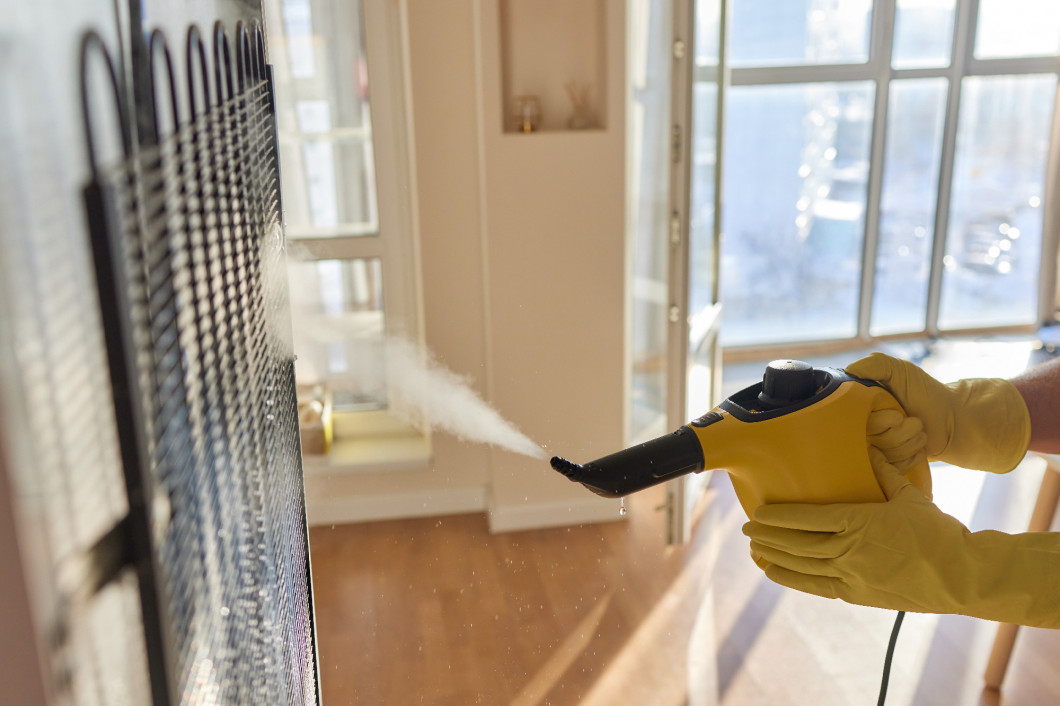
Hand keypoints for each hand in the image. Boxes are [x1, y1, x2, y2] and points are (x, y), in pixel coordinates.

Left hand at [743, 449, 1059, 626]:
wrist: (961, 575)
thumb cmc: (937, 532)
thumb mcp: (908, 495)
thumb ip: (883, 472)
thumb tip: (868, 446)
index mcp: (859, 521)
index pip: (807, 517)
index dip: (779, 516)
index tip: (757, 511)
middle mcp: (849, 549)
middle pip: (797, 542)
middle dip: (768, 536)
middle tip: (746, 529)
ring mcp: (851, 574)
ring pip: (802, 565)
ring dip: (774, 557)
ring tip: (753, 550)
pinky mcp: (857, 595)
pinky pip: (816, 586)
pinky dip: (792, 579)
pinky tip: (774, 572)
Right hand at [847, 352, 1029, 472]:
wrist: (952, 418)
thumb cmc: (924, 392)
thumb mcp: (899, 370)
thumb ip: (873, 364)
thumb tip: (849, 371)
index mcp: (860, 407)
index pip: (853, 421)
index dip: (879, 419)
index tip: (897, 412)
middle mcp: (862, 429)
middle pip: (871, 439)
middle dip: (899, 429)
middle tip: (911, 419)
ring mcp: (876, 449)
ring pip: (884, 453)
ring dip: (909, 441)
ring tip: (919, 430)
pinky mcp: (890, 467)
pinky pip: (894, 467)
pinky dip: (912, 455)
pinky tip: (919, 446)